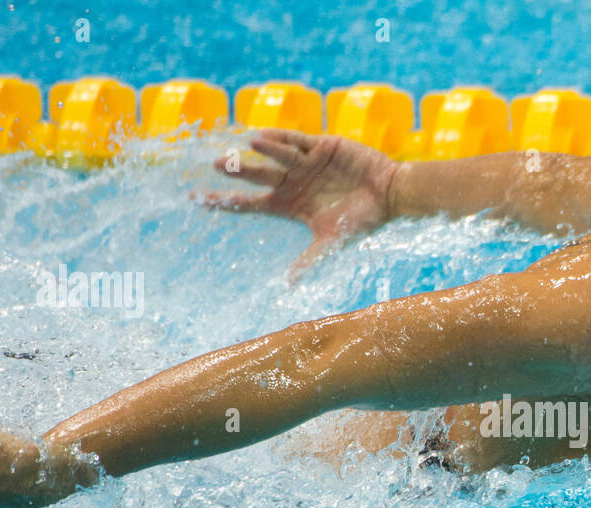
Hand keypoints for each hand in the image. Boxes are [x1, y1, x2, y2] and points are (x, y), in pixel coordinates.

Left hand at [198, 130, 399, 280]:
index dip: (225, 202)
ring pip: (275, 155)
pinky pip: (295, 139)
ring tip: (245, 146)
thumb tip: (288, 286)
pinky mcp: (321, 146)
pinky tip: (262, 136)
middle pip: (257, 176)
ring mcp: (306, 162)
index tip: (198, 200)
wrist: (391, 194)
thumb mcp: (332, 241)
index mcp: (290, 206)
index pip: (250, 204)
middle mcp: (293, 183)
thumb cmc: (363, 220)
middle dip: (237, 170)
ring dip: (261, 151)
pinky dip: (280, 138)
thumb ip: (309, 260)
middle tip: (216, 164)